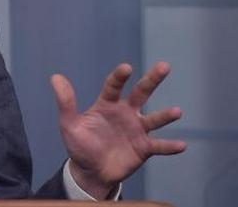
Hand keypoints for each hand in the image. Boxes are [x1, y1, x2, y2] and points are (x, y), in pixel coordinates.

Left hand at [51, 62, 186, 199]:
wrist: (91, 171)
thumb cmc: (80, 144)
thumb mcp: (70, 124)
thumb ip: (66, 102)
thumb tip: (55, 77)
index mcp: (107, 104)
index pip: (114, 86)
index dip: (119, 77)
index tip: (126, 68)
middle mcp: (126, 113)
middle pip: (141, 93)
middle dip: (152, 80)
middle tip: (164, 66)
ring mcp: (137, 130)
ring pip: (154, 119)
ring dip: (165, 116)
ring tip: (176, 111)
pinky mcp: (144, 148)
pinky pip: (159, 146)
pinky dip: (169, 146)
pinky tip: (182, 145)